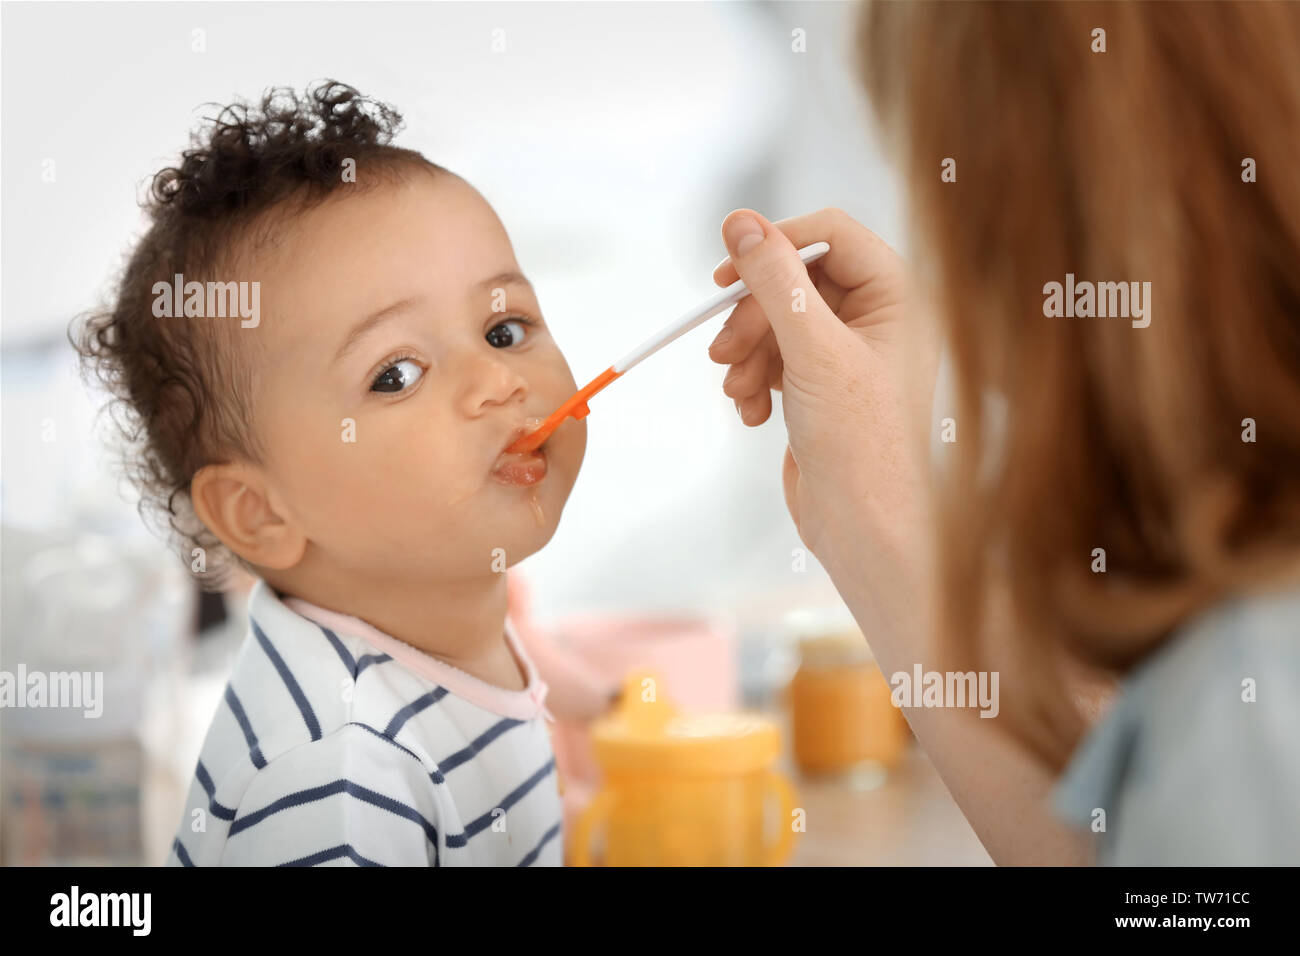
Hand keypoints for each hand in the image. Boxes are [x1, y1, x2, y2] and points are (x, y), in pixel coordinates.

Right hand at [709, 208, 937, 561]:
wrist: (864, 527)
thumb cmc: (861, 444)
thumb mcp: (812, 350)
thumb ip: (775, 281)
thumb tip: (741, 222)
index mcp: (899, 296)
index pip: (830, 235)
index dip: (775, 246)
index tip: (726, 274)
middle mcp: (879, 318)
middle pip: (795, 281)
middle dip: (752, 316)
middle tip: (723, 351)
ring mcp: (849, 353)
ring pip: (777, 321)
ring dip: (747, 352)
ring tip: (737, 390)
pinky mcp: (823, 386)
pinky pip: (774, 358)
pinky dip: (754, 380)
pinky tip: (751, 413)